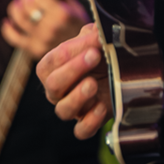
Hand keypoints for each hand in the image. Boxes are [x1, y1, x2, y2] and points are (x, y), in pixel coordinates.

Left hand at [1, 0, 88, 60]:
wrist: (85, 56)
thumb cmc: (82, 29)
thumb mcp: (77, 8)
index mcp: (62, 14)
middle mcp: (50, 27)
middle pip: (27, 7)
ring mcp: (41, 40)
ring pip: (19, 20)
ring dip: (15, 8)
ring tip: (17, 5)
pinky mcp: (34, 51)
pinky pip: (14, 38)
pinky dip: (7, 29)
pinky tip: (7, 22)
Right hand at [36, 22, 112, 138]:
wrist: (114, 69)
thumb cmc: (96, 50)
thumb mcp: (92, 38)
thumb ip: (91, 34)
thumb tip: (97, 32)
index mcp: (52, 68)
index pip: (48, 64)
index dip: (67, 55)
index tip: (90, 47)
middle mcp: (57, 90)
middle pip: (53, 86)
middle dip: (74, 70)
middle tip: (94, 56)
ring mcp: (71, 107)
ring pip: (63, 111)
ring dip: (78, 97)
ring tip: (94, 84)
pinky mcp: (87, 121)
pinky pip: (81, 131)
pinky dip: (90, 122)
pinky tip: (102, 107)